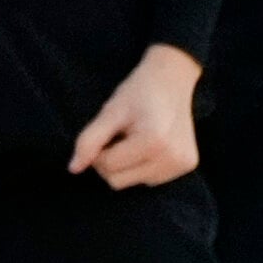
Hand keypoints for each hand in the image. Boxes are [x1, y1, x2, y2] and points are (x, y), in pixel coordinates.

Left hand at [69, 44, 202, 189]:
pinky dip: (142, 167)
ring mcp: (183, 165)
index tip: (104, 132)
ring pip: (134, 183)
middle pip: (118, 181)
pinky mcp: (188, 166)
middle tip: (118, 135)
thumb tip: (74, 169)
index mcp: (154, 142)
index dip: (96, 151)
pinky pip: (150, 180)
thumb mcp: (109, 112)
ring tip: (135, 138)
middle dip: (109, 161)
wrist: (171, 80)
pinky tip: (148, 145)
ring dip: (126, 165)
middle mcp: (172, 158)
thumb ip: (89, 140)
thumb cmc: (138, 92)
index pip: (107, 166)